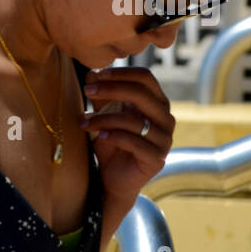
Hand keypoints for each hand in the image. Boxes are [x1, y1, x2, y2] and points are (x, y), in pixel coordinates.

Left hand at [79, 67, 174, 205]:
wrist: (115, 179)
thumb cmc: (112, 143)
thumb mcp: (105, 116)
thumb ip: (102, 97)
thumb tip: (92, 73)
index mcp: (158, 103)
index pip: (145, 78)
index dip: (121, 73)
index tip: (96, 75)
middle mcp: (166, 118)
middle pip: (141, 94)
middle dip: (111, 89)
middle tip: (87, 90)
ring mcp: (164, 139)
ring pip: (133, 119)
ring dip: (104, 118)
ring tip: (84, 122)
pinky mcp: (156, 159)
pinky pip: (133, 141)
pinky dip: (112, 136)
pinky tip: (98, 136)